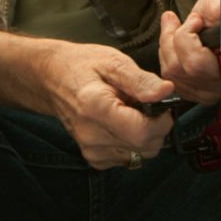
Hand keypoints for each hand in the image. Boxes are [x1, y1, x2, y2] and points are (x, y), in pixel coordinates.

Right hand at [43, 42, 174, 169]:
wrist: (53, 78)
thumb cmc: (83, 65)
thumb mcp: (113, 62)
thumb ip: (141, 80)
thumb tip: (167, 92)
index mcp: (96, 108)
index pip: (143, 132)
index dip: (162, 119)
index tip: (160, 102)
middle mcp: (92, 135)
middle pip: (146, 146)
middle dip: (156, 125)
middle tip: (143, 102)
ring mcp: (91, 150)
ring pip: (141, 153)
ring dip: (144, 133)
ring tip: (129, 110)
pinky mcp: (94, 158)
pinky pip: (129, 156)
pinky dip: (132, 141)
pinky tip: (121, 122)